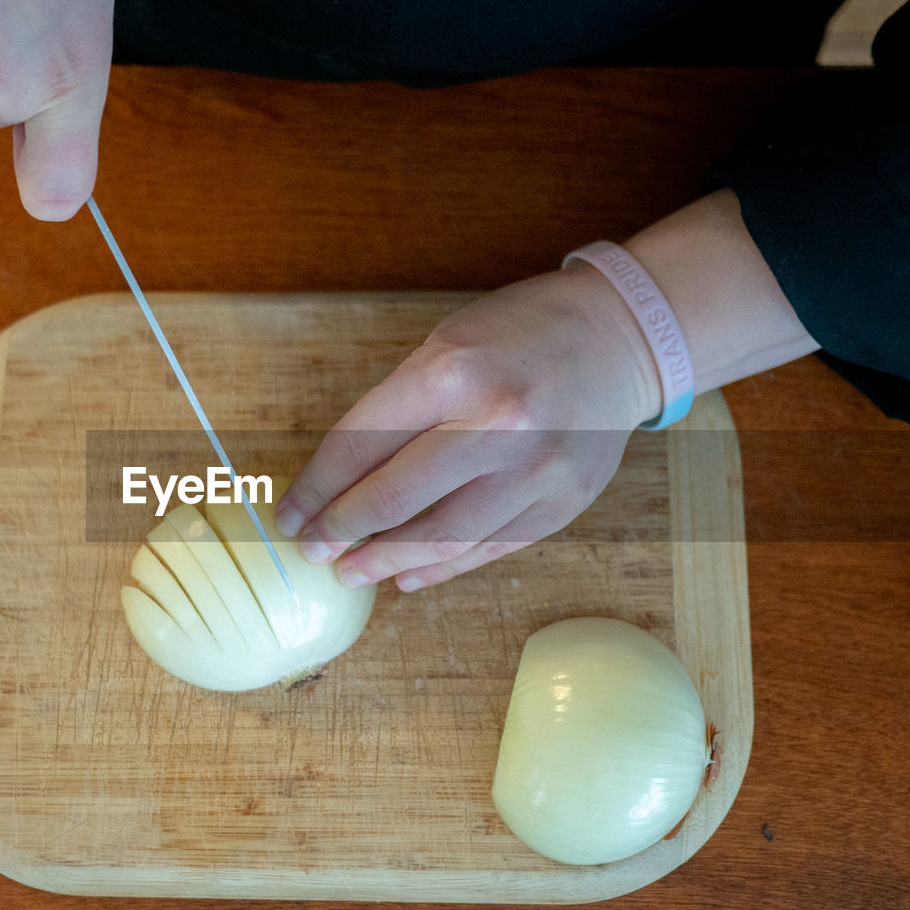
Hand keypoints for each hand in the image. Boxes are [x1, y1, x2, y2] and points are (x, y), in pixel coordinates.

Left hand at [272, 267, 660, 590]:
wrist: (620, 338)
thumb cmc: (519, 334)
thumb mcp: (446, 346)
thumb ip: (398, 410)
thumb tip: (340, 480)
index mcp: (451, 373)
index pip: (360, 444)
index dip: (316, 487)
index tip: (290, 514)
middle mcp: (495, 424)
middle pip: (395, 498)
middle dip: (341, 530)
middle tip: (312, 549)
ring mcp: (534, 470)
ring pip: (441, 536)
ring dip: (385, 560)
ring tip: (350, 571)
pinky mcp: (561, 504)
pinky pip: (488, 548)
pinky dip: (442, 567)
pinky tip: (407, 575)